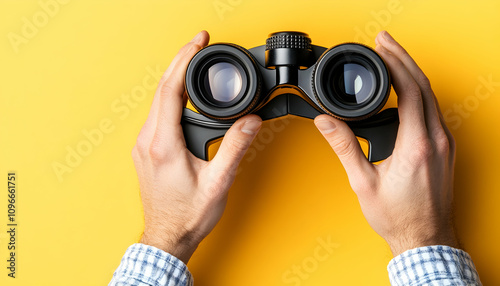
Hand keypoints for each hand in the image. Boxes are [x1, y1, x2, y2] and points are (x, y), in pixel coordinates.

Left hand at [132, 31, 261, 262]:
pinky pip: (157, 114)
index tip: (197, 42)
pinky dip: (171, 97)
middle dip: (180, 62)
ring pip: (157, 101)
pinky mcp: (146, 150)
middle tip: (198, 45)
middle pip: (161, 89)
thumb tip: (251, 121)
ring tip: (194, 63)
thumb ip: (236, 148)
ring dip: (175, 79)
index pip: (170, 90)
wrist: (167, 237)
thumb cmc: (188, 215)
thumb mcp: (218, 182)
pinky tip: (183, 94)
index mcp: (164, 145)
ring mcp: (143, 145)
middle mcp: (148, 141)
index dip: (184, 60)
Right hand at [314, 31, 458, 256]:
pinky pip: (433, 110)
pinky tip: (405, 89)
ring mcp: (445, 143)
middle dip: (404, 58)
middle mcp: (436, 139)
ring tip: (392, 59)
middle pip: (424, 85)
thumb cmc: (398, 216)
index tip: (381, 46)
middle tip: (384, 43)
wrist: (426, 238)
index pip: (410, 89)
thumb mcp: (363, 182)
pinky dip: (419, 92)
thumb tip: (326, 122)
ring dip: (412, 73)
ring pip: (431, 96)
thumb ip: (344, 147)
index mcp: (416, 145)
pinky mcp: (445, 148)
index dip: (395, 62)